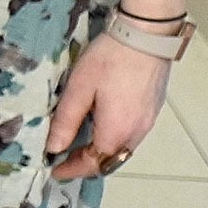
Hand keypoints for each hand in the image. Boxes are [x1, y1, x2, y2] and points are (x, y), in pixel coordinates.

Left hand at [49, 23, 175, 180]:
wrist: (146, 37)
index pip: (93, 163)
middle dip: (87, 163)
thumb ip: (67, 121)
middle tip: (65, 158)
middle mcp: (136, 133)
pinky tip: (102, 126)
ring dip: (102, 151)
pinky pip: (132, 135)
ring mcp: (148, 121)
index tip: (55, 171)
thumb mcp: (79, 89)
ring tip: (80, 143)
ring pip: (123, 148)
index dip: (72, 170)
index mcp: (116, 131)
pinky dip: (115, 139)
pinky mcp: (153, 109)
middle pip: (111, 160)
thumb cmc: (109, 60)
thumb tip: (54, 148)